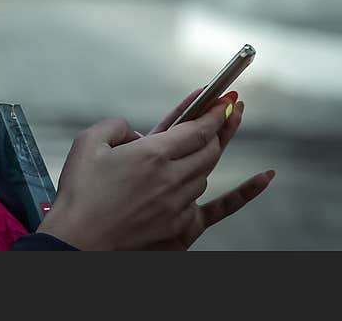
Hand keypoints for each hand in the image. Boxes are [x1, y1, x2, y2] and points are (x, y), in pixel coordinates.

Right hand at [36, 98, 233, 250]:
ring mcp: (179, 205)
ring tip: (206, 139)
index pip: (197, 129)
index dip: (213, 111)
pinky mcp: (179, 228)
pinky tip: (266, 176)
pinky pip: (219, 208)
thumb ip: (117, 125)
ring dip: (208, 153)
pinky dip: (246, 193)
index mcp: (152, 155)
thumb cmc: (78, 193)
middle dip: (220, 126)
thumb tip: (138, 134)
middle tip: (227, 109)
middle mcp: (172, 179)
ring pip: (206, 173)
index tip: (224, 97)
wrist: (75, 243)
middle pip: (209, 148)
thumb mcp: (88, 142)